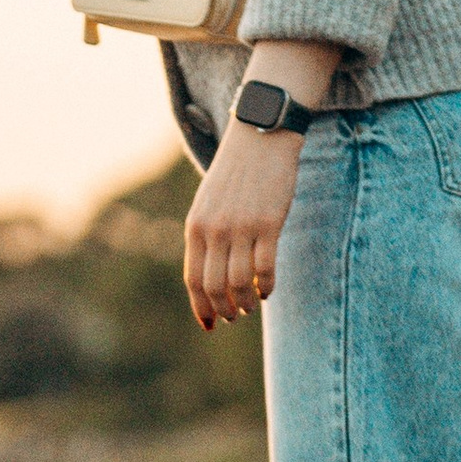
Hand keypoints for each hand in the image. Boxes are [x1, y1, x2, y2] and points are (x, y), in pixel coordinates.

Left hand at [184, 125, 304, 330]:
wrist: (260, 136)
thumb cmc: (236, 173)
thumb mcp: (209, 203)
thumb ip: (206, 234)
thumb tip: (210, 273)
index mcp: (195, 226)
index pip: (193, 279)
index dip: (200, 308)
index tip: (209, 325)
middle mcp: (214, 230)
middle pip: (215, 287)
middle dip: (223, 310)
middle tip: (234, 317)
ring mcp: (241, 228)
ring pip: (240, 283)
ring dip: (245, 302)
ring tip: (251, 307)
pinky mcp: (268, 223)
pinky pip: (265, 268)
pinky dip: (266, 286)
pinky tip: (268, 291)